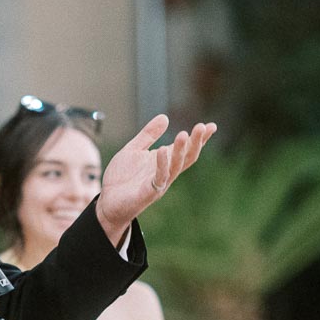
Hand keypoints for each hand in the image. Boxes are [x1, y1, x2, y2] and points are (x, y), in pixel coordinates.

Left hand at [96, 115, 214, 241]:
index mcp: (164, 162)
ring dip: (180, 151)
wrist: (108, 202)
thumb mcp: (134, 150)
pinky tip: (162, 150)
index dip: (199, 139)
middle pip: (187, 158)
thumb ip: (148, 135)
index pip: (186, 149)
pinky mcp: (148, 193)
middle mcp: (166, 173)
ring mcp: (159, 183)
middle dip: (196, 143)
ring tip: (184, 134)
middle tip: (203, 127)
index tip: (212, 126)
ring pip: (176, 167)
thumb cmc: (122, 177)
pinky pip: (158, 178)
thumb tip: (165, 117)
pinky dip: (161, 164)